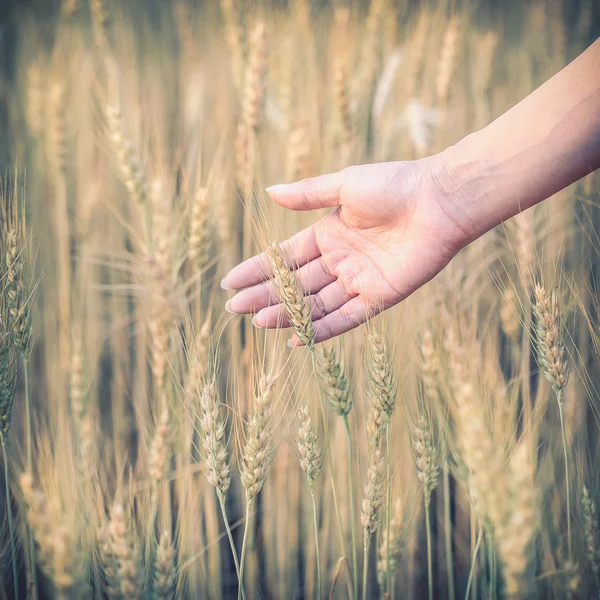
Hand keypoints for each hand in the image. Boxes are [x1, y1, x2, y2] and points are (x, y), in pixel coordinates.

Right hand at [221, 157, 467, 343]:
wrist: (439, 200)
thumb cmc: (394, 185)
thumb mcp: (344, 186)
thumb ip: (307, 194)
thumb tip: (268, 192)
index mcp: (328, 234)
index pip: (284, 257)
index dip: (257, 269)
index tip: (229, 282)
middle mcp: (339, 260)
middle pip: (295, 284)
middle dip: (264, 295)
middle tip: (233, 308)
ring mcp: (357, 281)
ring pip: (315, 303)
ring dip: (287, 314)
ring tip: (257, 322)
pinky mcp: (379, 297)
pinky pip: (346, 319)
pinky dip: (322, 330)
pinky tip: (297, 340)